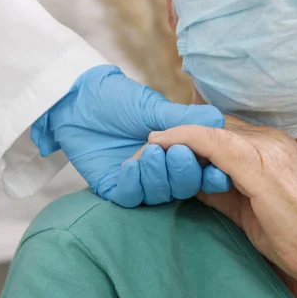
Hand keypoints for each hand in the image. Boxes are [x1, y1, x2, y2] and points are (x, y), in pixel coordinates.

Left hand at [31, 65, 230, 207]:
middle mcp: (164, 170)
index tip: (216, 172)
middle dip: (183, 172)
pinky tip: (129, 166)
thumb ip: (185, 119)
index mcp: (181, 150)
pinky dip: (133, 184)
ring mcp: (141, 181)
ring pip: (160, 195)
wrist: (78, 102)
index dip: (213, 175)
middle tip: (174, 152)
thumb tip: (218, 120)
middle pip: (185, 186)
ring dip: (157, 176)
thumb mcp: (153, 107)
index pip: (204, 171)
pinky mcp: (116, 188)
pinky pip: (131, 197)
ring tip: (148, 152)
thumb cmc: (118, 99)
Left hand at [149, 117, 296, 285]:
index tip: (159, 146)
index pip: (220, 131)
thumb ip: (222, 190)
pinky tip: (157, 144)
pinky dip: (182, 140)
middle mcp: (268, 140)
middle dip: (175, 134)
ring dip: (171, 136)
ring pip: (207, 129)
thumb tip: (191, 184)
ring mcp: (265, 149)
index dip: (188, 136)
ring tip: (141, 148)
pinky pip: (212, 142)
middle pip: (210, 125)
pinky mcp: (260, 166)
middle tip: (141, 146)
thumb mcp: (250, 208)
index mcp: (270, 147)